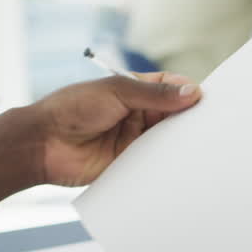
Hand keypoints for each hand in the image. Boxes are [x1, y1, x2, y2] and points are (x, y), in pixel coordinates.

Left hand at [35, 72, 200, 186]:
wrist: (42, 144)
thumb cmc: (71, 108)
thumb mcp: (116, 92)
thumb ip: (155, 93)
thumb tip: (192, 90)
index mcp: (135, 90)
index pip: (171, 87)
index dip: (188, 91)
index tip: (205, 98)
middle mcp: (137, 114)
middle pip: (174, 115)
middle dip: (190, 119)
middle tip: (210, 123)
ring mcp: (134, 140)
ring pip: (167, 140)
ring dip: (181, 142)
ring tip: (199, 144)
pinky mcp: (130, 164)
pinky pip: (155, 164)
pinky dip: (168, 164)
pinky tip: (181, 164)